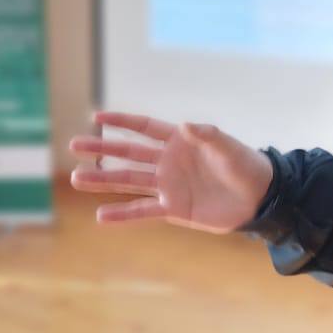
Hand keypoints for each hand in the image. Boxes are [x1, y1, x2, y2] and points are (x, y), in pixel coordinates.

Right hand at [68, 110, 273, 233]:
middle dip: (101, 149)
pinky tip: (101, 215)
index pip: (143, 128)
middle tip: (74, 145)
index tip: (95, 116)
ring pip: (129, 181)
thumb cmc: (244, 164)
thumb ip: (206, 135)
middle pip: (127, 154)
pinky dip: (123, 214)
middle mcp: (167, 162)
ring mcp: (167, 185)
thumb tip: (184, 125)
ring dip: (103, 180)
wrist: (258, 196)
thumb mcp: (227, 146)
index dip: (121, 122)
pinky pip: (142, 210)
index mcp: (179, 140)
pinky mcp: (173, 208)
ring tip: (77, 178)